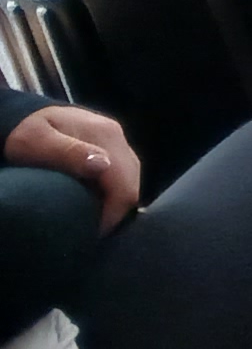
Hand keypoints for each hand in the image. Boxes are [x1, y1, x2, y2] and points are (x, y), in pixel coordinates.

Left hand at [5, 102, 138, 228]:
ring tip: (96, 220)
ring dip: (117, 201)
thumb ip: (68, 152)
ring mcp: (116, 139)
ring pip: (131, 178)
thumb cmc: (24, 133)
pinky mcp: (111, 144)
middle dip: (118, 210)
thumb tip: (103, 166)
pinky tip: (98, 202)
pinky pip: (123, 172)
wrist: (21, 115)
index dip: (113, 212)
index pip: (124, 182)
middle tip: (94, 231)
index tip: (93, 233)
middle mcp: (117, 136)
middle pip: (132, 181)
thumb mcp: (36, 142)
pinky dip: (115, 191)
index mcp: (104, 135)